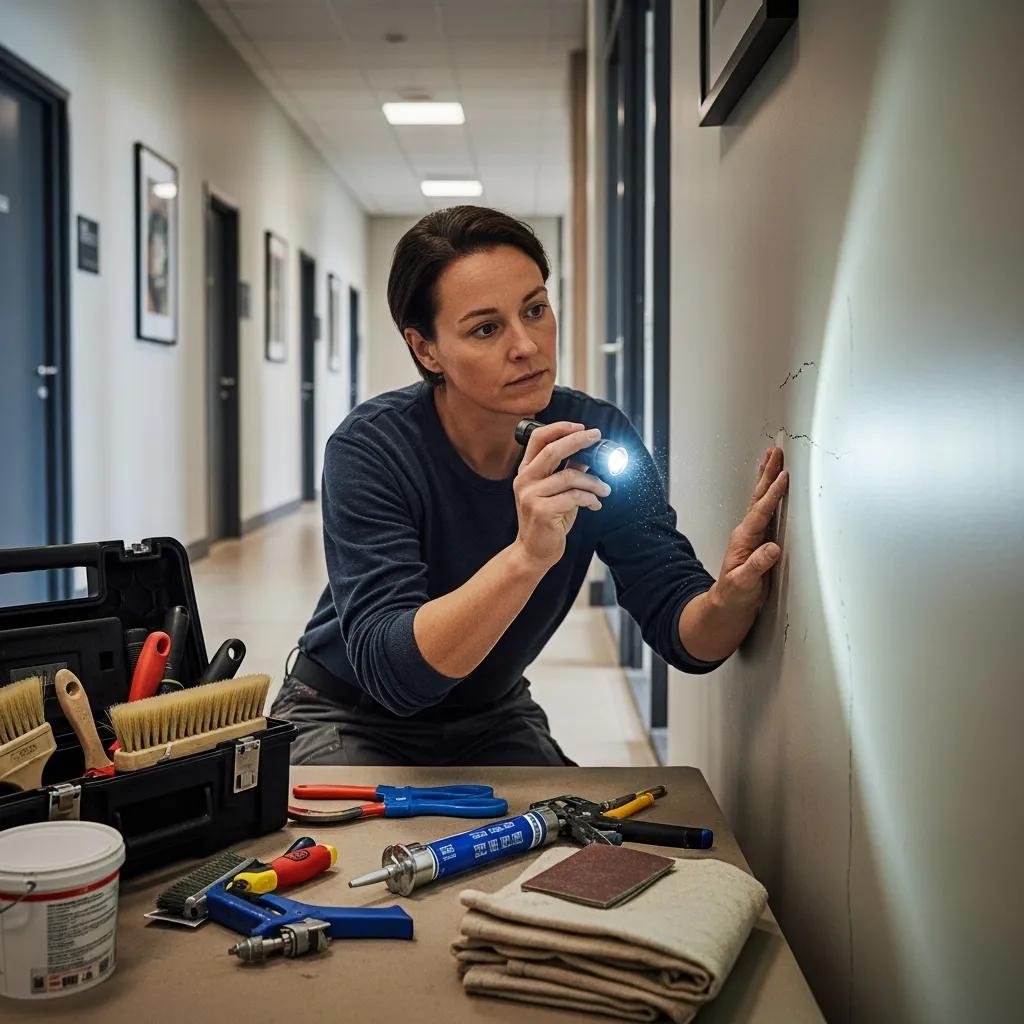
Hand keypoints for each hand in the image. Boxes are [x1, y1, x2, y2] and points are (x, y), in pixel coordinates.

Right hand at [512, 422, 610, 571]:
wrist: (534, 552)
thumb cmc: (547, 521)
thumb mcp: (556, 492)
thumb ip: (567, 472)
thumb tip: (587, 455)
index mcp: (526, 472)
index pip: (537, 439)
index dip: (559, 428)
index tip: (581, 427)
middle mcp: (524, 481)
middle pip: (552, 451)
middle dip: (578, 441)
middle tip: (596, 437)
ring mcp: (530, 496)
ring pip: (569, 476)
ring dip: (593, 481)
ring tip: (605, 489)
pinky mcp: (542, 512)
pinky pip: (574, 497)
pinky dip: (590, 498)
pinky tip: (595, 504)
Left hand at [713, 447, 788, 612]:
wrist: (727, 603)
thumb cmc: (735, 595)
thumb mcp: (744, 583)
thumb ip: (757, 566)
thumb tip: (772, 549)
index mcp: (744, 539)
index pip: (761, 511)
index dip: (773, 494)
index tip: (783, 477)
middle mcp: (747, 532)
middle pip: (759, 496)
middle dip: (768, 473)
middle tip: (776, 452)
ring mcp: (752, 533)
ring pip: (761, 499)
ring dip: (767, 477)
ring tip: (773, 457)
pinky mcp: (758, 537)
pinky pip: (765, 509)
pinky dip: (770, 492)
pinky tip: (774, 485)